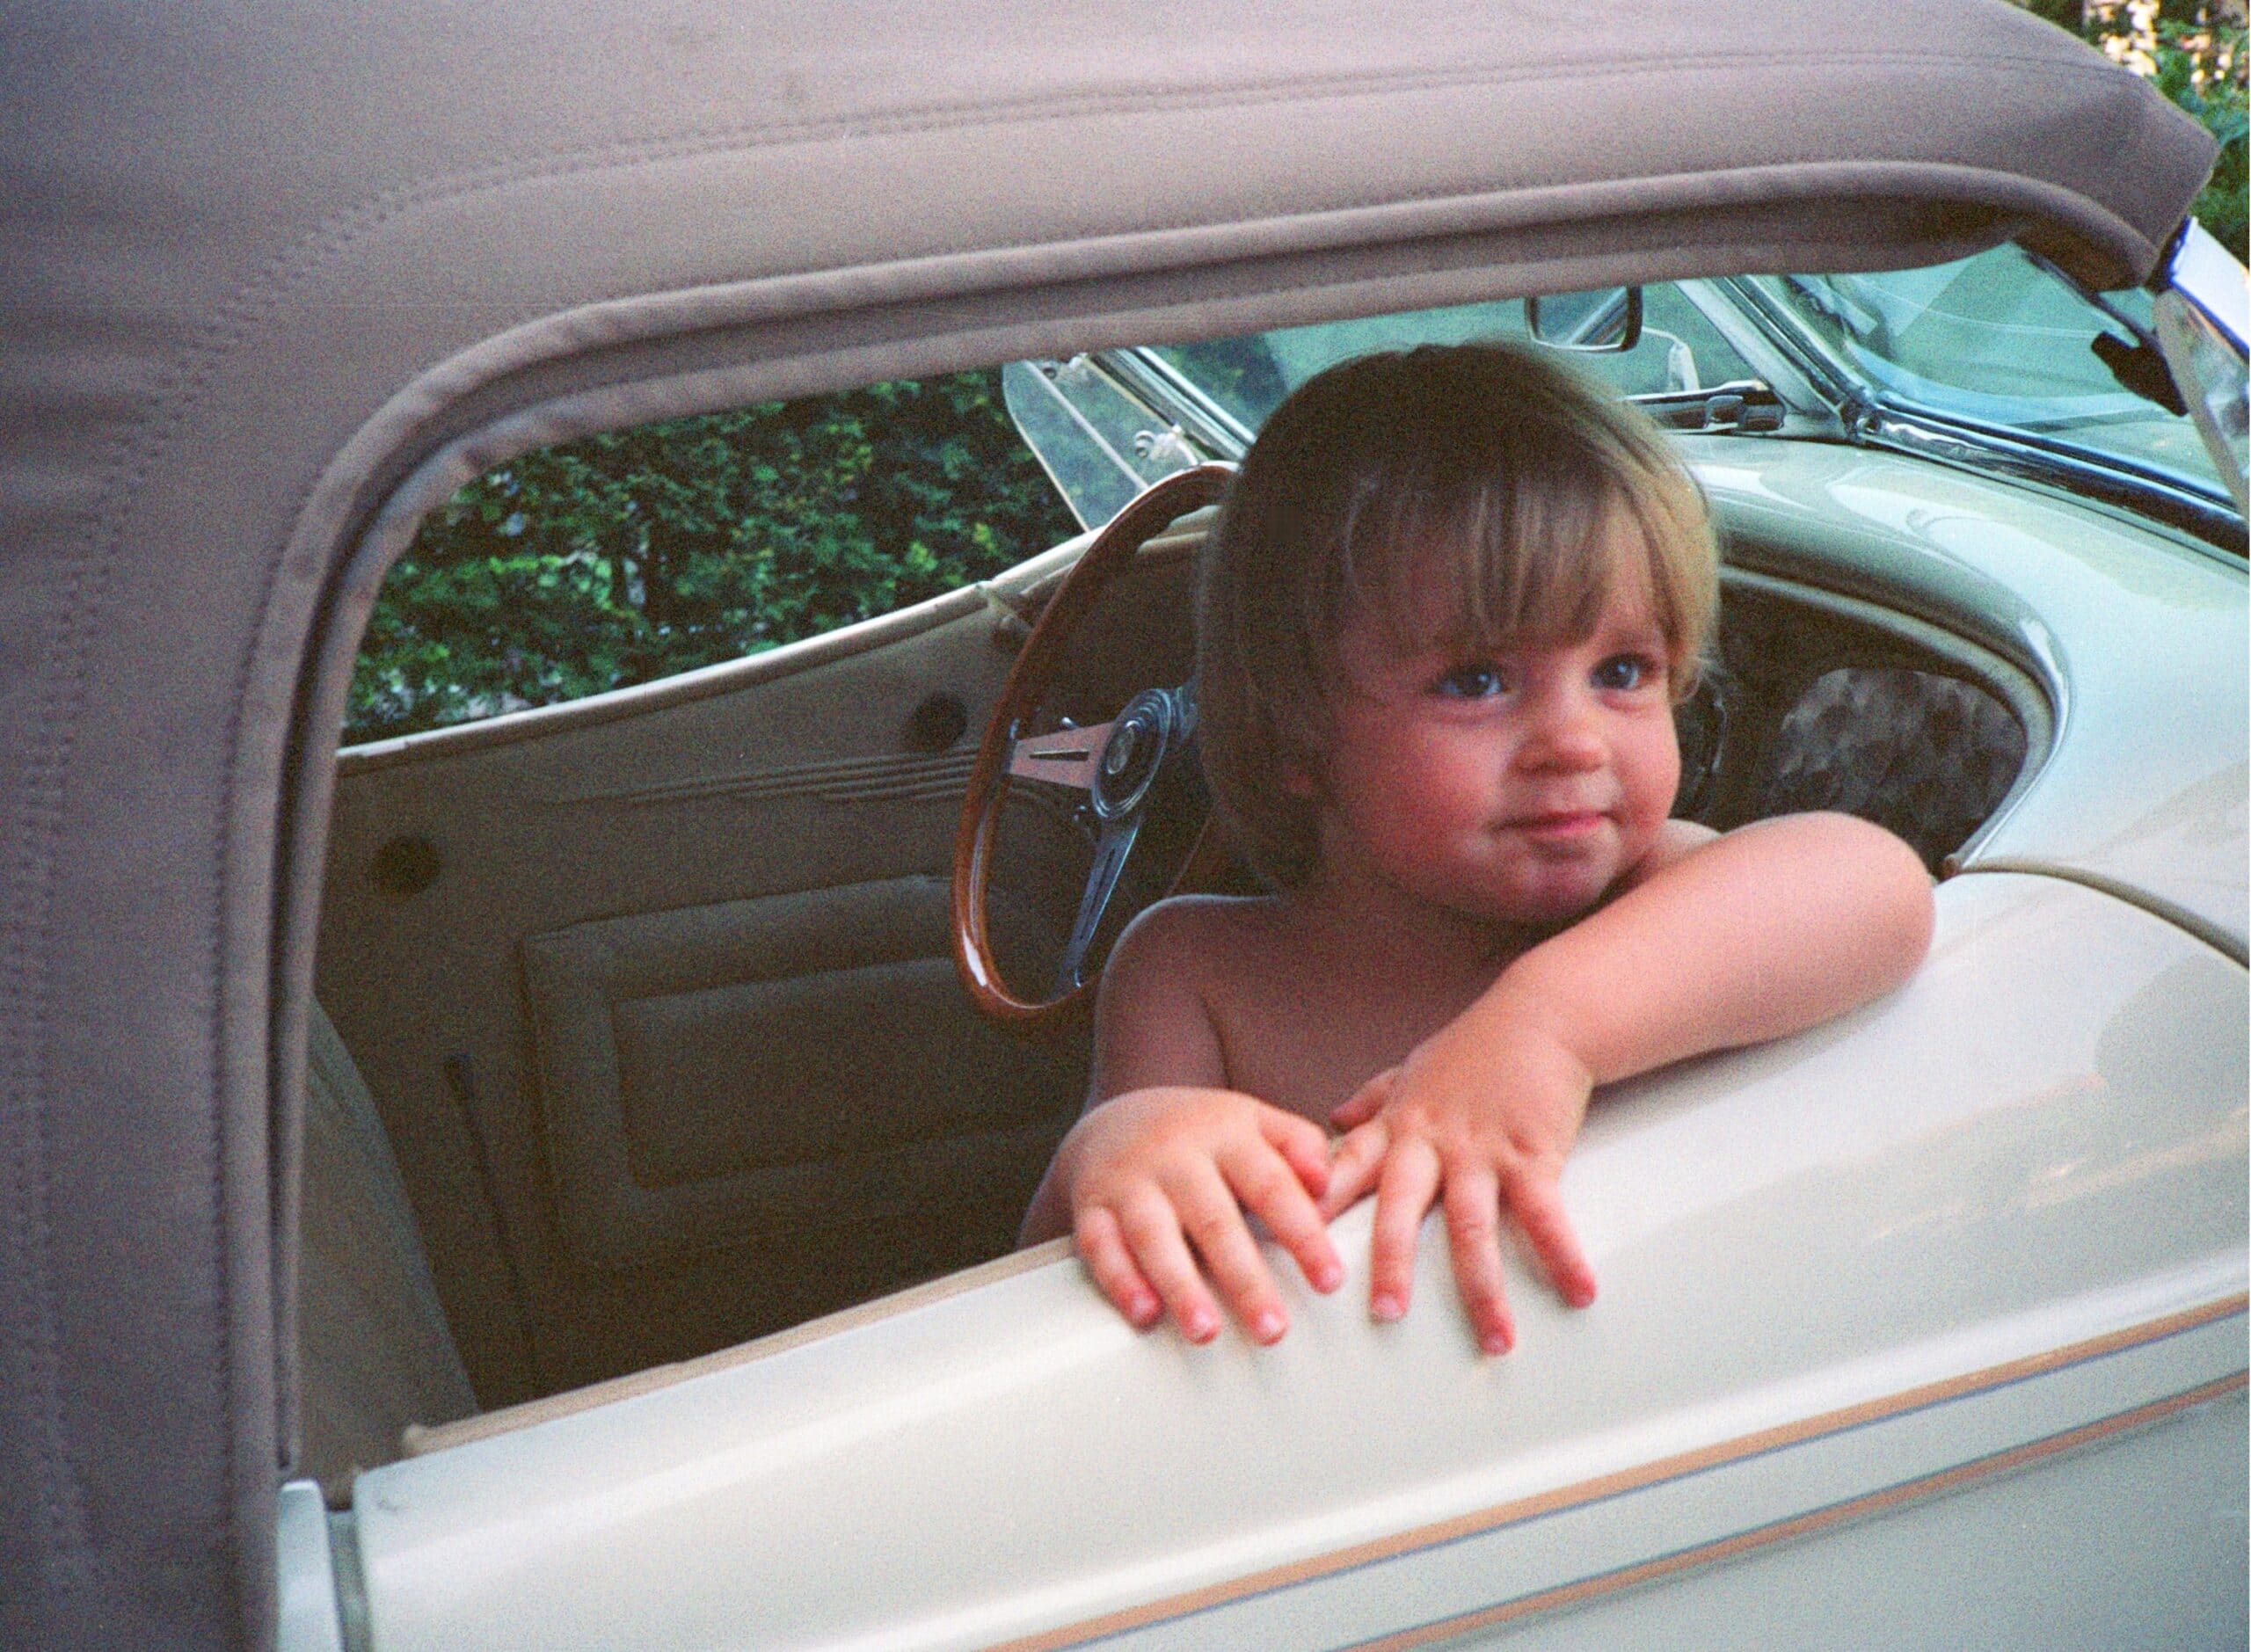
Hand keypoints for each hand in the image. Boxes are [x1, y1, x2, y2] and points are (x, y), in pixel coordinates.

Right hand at [1058, 1087, 1343, 1343]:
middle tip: (1274, 1330)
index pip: (1271, 1186)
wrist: (1112, 1120)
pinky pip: (1100, 1245)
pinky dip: (1120, 1280)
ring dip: (1180, 1285)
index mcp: (1225, 1132)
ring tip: (1206, 1332)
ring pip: (1153, 1235)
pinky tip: (1144, 1313)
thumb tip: (1327, 1181)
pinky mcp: (1091, 1207)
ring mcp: (1129, 1181)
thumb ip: (1297, 1143)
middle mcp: (1175, 1156)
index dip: (1303, 1235)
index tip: (1330, 1281)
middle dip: (1245, 1279)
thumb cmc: (1201, 1134)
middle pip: (1214, 1220)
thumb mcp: (1251, 1120)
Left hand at [1320, 1007, 1597, 1354]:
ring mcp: (1480, 1151)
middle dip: (1390, 1262)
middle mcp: (1430, 1143)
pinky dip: (1563, 1255)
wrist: (1541, 1014)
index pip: (1343, 1169)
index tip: (1287, 1244)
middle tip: (1383, 1315)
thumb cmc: (1475, 1048)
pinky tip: (1579, 1294)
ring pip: (1472, 1226)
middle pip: (1400, 1208)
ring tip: (1494, 1341)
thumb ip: (1371, 1101)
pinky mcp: (1531, 1154)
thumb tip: (1330, 1119)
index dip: (1313, 1205)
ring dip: (1482, 1288)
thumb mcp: (1412, 1070)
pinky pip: (1546, 1214)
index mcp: (1396, 1128)